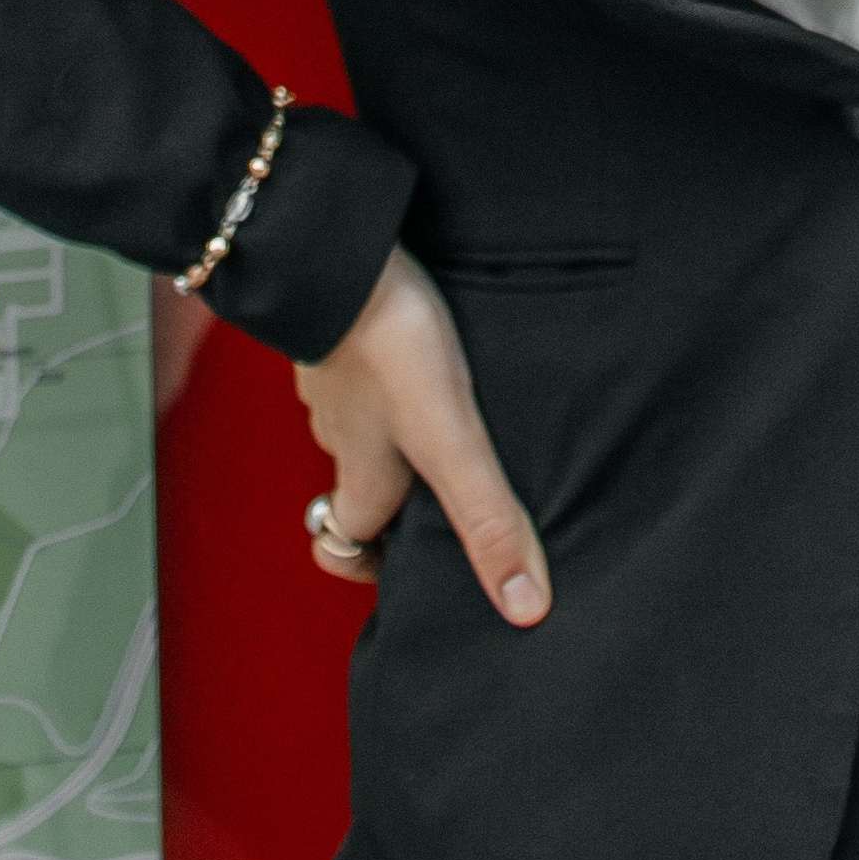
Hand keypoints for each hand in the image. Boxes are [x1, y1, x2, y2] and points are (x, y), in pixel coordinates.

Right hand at [293, 247, 551, 626]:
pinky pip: (365, 364)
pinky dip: (392, 368)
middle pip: (357, 483)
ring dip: (400, 426)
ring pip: (362, 422)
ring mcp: (335, 378)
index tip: (408, 566)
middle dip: (398, 493)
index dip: (369, 563)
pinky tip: (431, 347)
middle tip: (453, 485)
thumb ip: (485, 517)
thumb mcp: (450, 439)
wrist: (337, 250)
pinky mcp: (344, 326)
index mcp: (360, 473)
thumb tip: (523, 609)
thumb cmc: (388, 344)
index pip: (343, 543)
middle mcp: (339, 432)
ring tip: (458, 410)